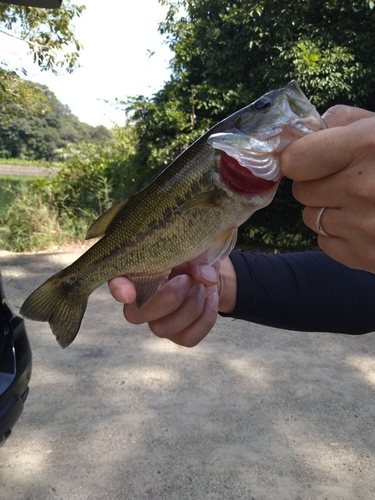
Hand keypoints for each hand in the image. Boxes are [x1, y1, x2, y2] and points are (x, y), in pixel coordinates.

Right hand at [108, 257, 236, 346]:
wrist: (207, 273)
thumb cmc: (191, 254)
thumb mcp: (195, 247)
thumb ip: (198, 258)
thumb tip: (204, 277)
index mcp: (135, 272)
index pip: (115, 282)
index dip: (118, 289)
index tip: (129, 292)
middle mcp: (138, 300)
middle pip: (135, 315)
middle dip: (169, 298)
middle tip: (186, 279)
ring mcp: (156, 320)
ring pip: (162, 329)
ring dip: (191, 306)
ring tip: (201, 287)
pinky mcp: (176, 334)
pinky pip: (188, 339)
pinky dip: (206, 319)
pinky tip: (211, 298)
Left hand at [280, 105, 374, 272]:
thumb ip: (349, 121)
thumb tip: (316, 126)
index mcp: (366, 147)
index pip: (294, 160)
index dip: (300, 158)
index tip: (311, 159)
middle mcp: (361, 189)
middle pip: (301, 191)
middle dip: (318, 184)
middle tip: (347, 180)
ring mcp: (363, 227)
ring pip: (311, 218)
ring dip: (328, 211)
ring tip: (363, 204)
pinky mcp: (365, 257)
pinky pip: (325, 242)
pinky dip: (340, 235)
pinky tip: (368, 225)